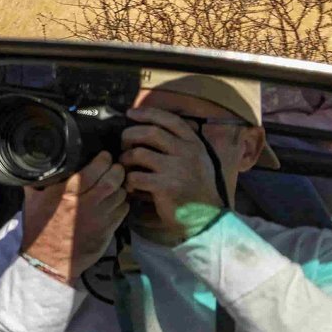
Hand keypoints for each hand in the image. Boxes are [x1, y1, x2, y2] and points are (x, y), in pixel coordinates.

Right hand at [20, 152, 126, 282]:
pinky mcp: (108, 229)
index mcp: (66, 193)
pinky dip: (123, 202)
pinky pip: (123, 210)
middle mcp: (86, 203)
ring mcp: (100, 217)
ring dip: (121, 186)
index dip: (103, 160)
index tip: (104, 156)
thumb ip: (37, 182)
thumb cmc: (38, 228)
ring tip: (117, 183)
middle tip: (115, 167)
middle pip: (113, 180)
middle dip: (117, 170)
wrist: (47, 260)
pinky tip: (116, 201)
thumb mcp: (31, 201)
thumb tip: (36, 165)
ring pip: (121, 194)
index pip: (93, 170)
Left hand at [123, 106, 227, 242]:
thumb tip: (152, 126)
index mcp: (195, 144)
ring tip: (126, 169)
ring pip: (137, 154)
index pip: (170, 120)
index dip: (148, 113)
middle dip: (129, 135)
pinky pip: (135, 177)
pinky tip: (132, 187)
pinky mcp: (165, 187)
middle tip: (123, 145)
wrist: (207, 218)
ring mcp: (177, 169)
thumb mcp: (197, 161)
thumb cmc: (197, 189)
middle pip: (149, 132)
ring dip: (125, 160)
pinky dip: (128, 181)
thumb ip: (181, 144)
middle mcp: (187, 153)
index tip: (130, 113)